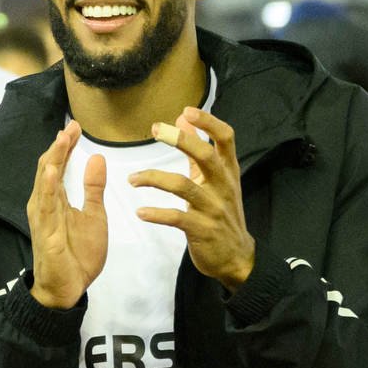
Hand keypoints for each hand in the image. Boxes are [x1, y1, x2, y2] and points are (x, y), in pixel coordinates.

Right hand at [27, 121, 106, 309]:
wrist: (68, 288)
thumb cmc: (77, 254)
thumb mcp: (94, 215)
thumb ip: (93, 188)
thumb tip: (97, 158)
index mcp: (56, 199)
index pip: (59, 166)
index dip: (66, 146)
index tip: (76, 126)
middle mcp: (45, 204)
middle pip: (49, 168)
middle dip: (59, 147)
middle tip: (71, 126)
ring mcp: (43, 217)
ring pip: (45, 182)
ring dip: (53, 159)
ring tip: (62, 139)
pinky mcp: (45, 232)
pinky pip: (45, 206)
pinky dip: (47, 186)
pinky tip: (51, 170)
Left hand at [131, 107, 255, 291]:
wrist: (235, 257)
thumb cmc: (222, 213)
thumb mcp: (215, 180)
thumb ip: (198, 150)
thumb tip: (184, 119)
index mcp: (228, 171)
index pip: (226, 138)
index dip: (208, 122)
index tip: (186, 111)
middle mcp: (223, 186)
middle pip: (206, 156)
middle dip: (181, 140)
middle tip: (155, 130)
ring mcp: (213, 209)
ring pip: (183, 187)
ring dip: (154, 179)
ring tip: (132, 179)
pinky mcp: (202, 230)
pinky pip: (177, 218)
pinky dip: (157, 214)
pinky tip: (141, 212)